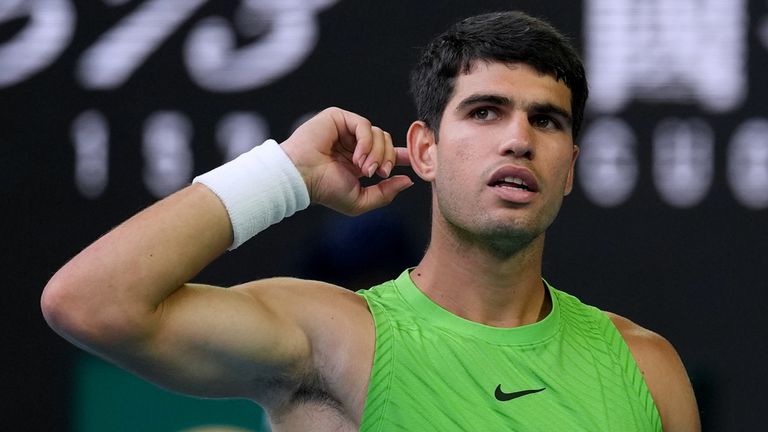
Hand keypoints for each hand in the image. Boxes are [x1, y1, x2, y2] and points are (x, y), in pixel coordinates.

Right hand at [280, 107, 412, 215]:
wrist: (302, 177)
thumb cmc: (325, 190)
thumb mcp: (360, 200)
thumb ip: (385, 193)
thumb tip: (408, 181)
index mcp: (358, 161)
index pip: (386, 152)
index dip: (401, 155)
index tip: (413, 161)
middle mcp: (353, 144)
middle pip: (387, 142)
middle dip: (388, 159)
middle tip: (378, 174)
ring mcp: (346, 130)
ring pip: (379, 133)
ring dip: (376, 154)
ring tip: (363, 169)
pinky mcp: (338, 118)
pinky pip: (365, 125)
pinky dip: (366, 143)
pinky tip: (356, 157)